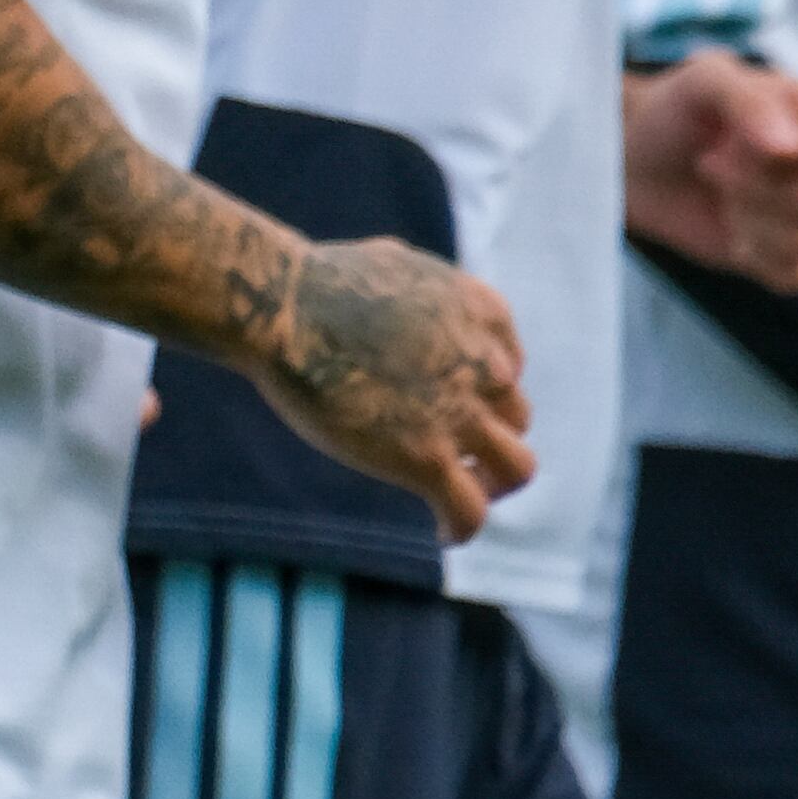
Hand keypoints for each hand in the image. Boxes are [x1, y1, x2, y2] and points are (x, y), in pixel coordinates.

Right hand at [251, 236, 532, 541]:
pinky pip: (469, 511)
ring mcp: (459, 414)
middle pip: (515, 418)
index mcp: (482, 313)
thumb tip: (421, 312)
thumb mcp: (396, 265)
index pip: (510, 368)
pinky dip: (461, 527)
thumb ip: (430, 296)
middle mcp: (485, 364)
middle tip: (453, 454)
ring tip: (461, 493)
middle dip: (488, 435)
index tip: (453, 406)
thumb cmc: (317, 282)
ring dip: (491, 483)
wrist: (282, 308)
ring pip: (515, 469)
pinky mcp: (426, 458)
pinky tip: (442, 532)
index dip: (482, 391)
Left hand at [623, 52, 797, 291]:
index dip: (780, 160)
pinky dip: (753, 255)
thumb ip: (748, 100)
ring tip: (719, 189)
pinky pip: (795, 273)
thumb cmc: (676, 110)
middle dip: (753, 189)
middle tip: (709, 164)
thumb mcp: (703, 81)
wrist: (639, 158)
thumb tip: (791, 148)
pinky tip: (732, 229)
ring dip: (747, 218)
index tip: (728, 142)